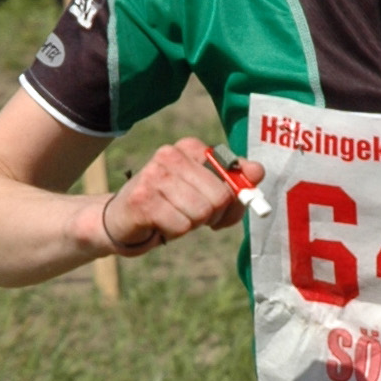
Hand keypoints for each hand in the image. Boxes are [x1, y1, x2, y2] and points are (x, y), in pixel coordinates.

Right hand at [94, 136, 265, 259]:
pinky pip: (181, 226)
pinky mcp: (143, 200)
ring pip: (201, 213)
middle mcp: (170, 154)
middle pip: (219, 197)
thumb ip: (234, 180)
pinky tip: (159, 224)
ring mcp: (154, 175)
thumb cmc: (171, 205)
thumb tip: (258, 171)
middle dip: (211, 216)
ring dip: (190, 225)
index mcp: (190, 148)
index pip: (233, 175)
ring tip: (173, 217)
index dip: (232, 201)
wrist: (123, 220)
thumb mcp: (205, 190)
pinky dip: (174, 233)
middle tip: (192, 217)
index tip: (219, 208)